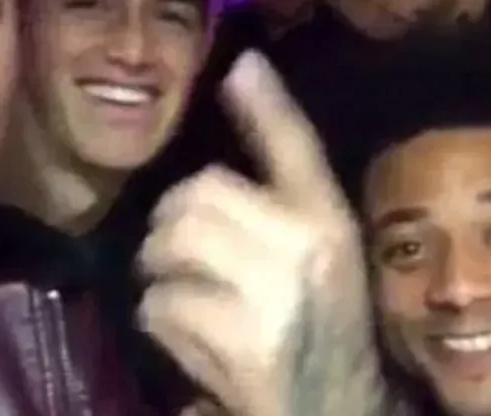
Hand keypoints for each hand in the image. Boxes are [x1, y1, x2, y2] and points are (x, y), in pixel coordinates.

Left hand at [138, 51, 385, 415]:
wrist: (332, 405)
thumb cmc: (320, 321)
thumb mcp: (317, 250)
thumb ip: (283, 182)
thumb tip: (246, 86)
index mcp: (328, 222)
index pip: (294, 147)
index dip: (266, 105)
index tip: (239, 70)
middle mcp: (305, 249)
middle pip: (194, 198)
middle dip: (171, 228)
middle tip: (185, 256)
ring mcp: (271, 297)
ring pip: (168, 248)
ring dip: (161, 275)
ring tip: (191, 297)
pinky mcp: (239, 344)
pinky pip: (159, 307)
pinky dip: (162, 322)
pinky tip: (193, 338)